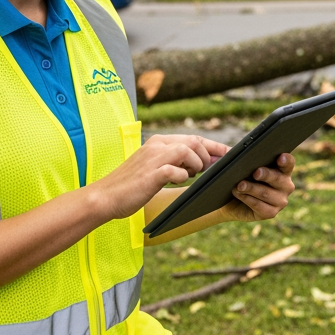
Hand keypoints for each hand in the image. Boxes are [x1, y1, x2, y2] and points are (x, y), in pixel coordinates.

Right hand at [94, 134, 228, 220]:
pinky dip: (182, 176)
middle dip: (207, 156)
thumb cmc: (131, 185)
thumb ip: (175, 162)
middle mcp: (157, 146)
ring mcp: (153, 158)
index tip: (229, 153)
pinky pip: (176, 170)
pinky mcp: (151, 174)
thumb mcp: (154, 167)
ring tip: (190, 175)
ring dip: (196, 165)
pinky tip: (177, 182)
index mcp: (158, 142)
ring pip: (187, 151)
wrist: (105, 196)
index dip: (214, 145)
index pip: (193, 137)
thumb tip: (202, 163)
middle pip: (194, 141)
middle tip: (206, 170)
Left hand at [222, 153, 295, 222]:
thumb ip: (232, 153)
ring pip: (266, 193)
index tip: (280, 157)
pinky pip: (260, 206)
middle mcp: (285, 186)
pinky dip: (247, 199)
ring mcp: (280, 201)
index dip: (285, 160)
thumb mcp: (237, 162)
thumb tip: (226, 149)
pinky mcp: (271, 213)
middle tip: (255, 173)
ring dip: (251, 188)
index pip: (288, 163)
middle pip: (278, 178)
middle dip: (266, 175)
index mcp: (282, 170)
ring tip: (238, 185)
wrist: (231, 200)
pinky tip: (238, 194)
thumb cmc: (238, 176)